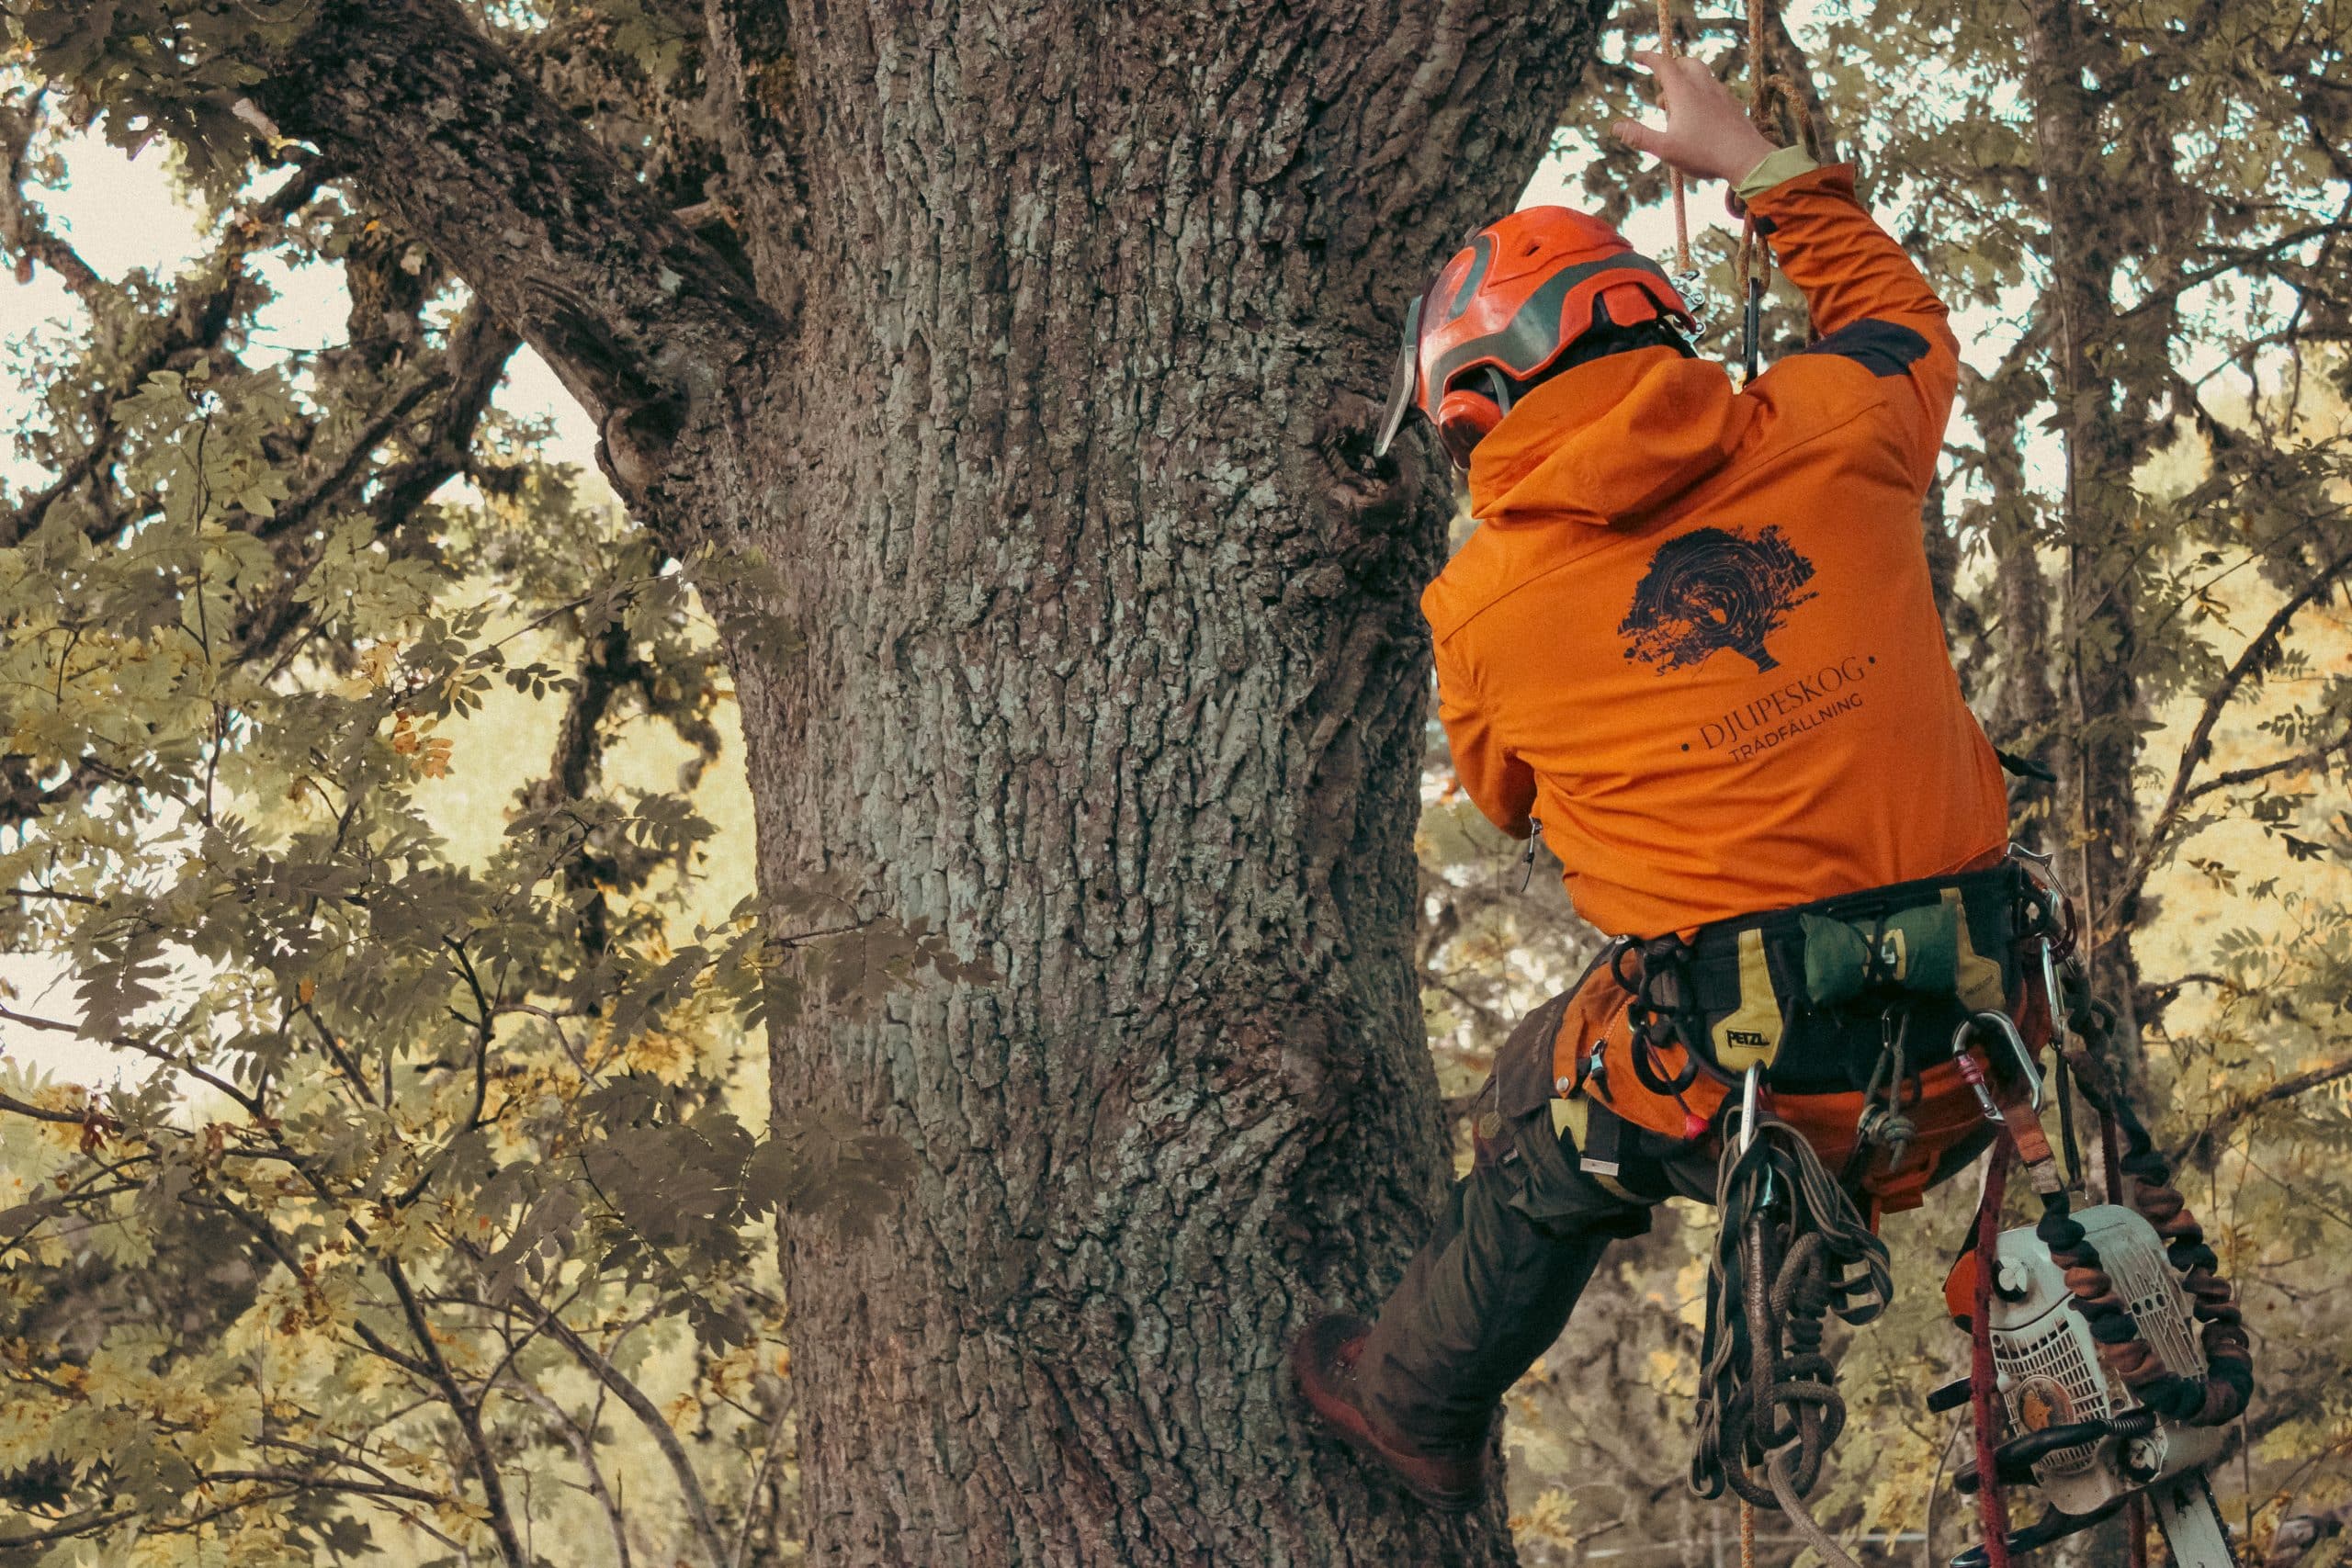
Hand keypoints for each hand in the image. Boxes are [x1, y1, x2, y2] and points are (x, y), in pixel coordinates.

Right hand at [1612, 51, 1779, 184]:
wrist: (1746, 158)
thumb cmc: (1704, 153)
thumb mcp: (1665, 149)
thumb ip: (1639, 137)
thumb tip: (1615, 127)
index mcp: (1683, 92)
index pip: (1662, 63)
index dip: (1647, 57)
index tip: (1636, 56)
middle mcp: (1702, 86)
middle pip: (1685, 63)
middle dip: (1670, 68)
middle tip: (1660, 86)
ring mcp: (1720, 93)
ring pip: (1700, 75)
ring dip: (1684, 83)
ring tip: (1675, 109)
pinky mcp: (1731, 104)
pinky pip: (1713, 89)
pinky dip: (1700, 93)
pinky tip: (1698, 115)